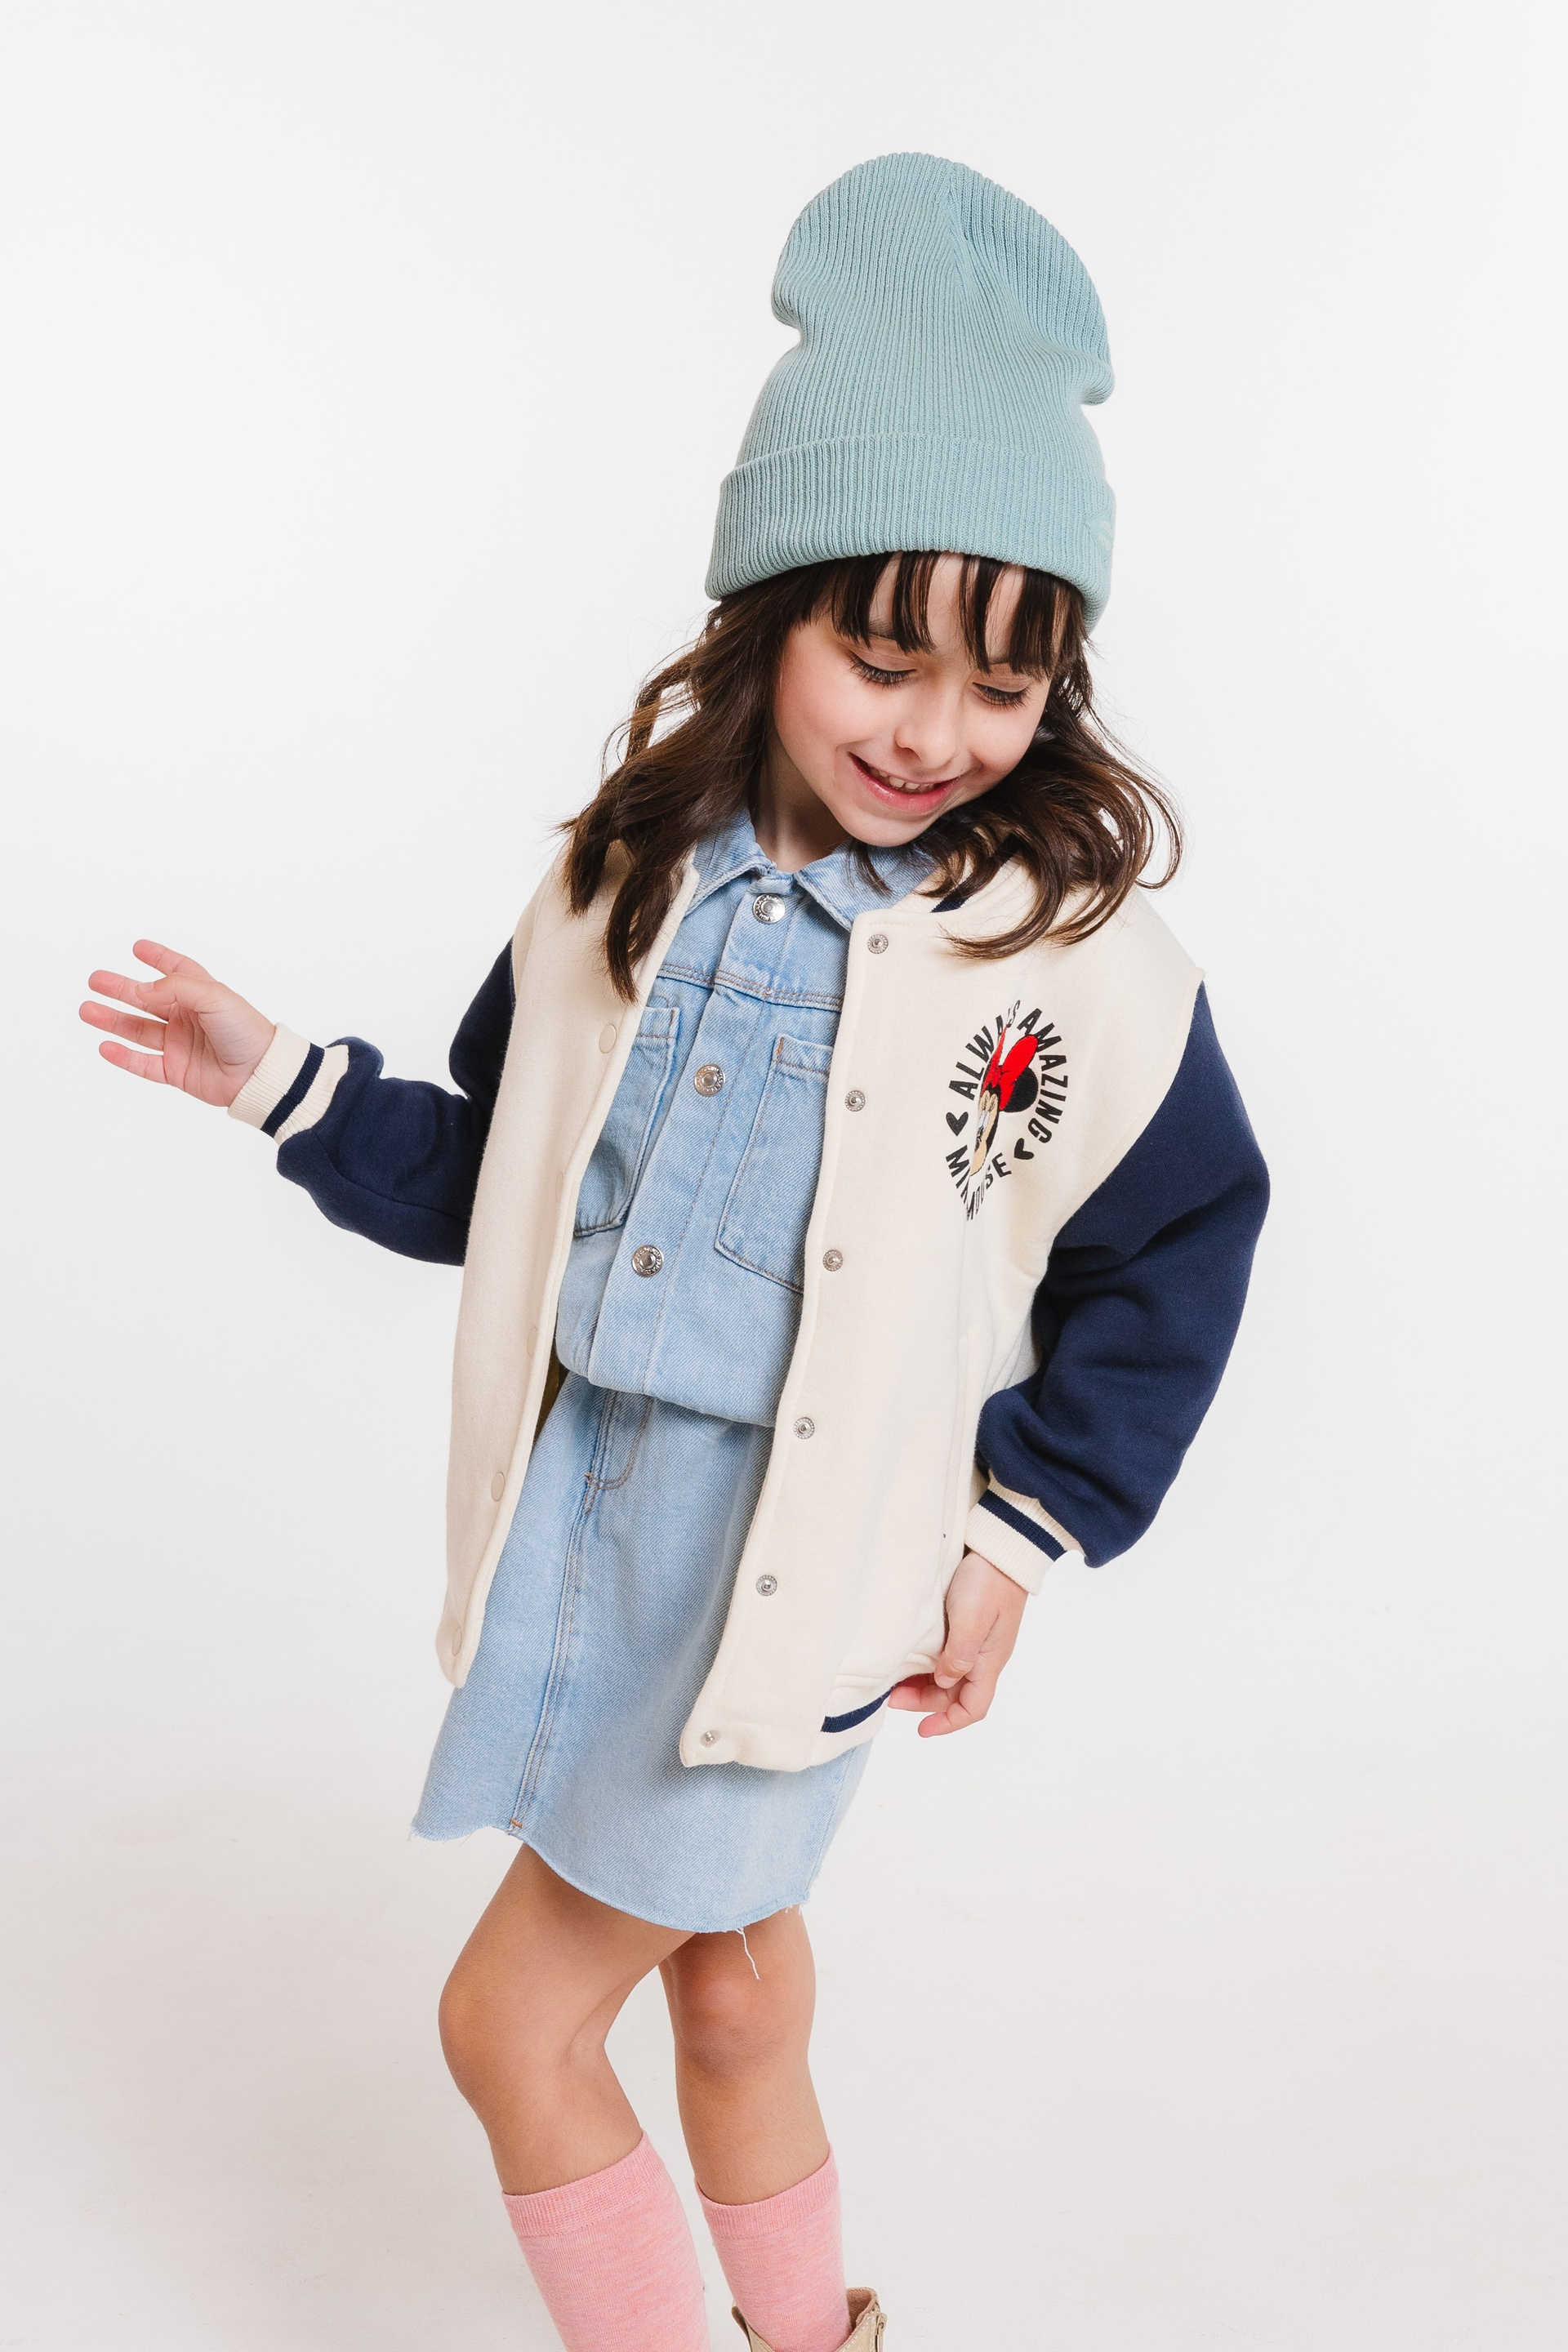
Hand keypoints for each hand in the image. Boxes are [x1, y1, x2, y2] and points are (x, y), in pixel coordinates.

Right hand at [80, 940, 275, 1106]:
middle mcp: (188, 1018)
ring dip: (113, 1021)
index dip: (158, 958)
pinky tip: (105, 1046)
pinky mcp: (176, 1071)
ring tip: (87, 1010)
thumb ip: (175, 988)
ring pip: (138, 1030)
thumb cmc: (246, 1030)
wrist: (259, 1073)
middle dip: (120, 990)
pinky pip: (144, 1063)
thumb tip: (141, 989)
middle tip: (95, 981)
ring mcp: (180, 1045)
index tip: (138, 947)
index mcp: (201, 995)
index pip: (177, 970)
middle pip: (146, 1000)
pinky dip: (123, 1056)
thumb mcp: (213, 996)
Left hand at [887, 1548, 1027, 1737]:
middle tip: (892, 1697)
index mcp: (990, 1660)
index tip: (921, 1729)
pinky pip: (945, 1656)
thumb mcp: (972, 1620)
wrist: (1000, 1547)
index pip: (973, 1707)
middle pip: (954, 1694)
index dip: (948, 1723)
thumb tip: (944, 1683)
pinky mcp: (965, 1625)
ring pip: (947, 1677)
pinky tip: (909, 1659)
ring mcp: (974, 1641)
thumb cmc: (989, 1581)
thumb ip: (959, 1655)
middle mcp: (983, 1656)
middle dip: (924, 1702)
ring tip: (894, 1682)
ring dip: (922, 1684)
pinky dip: (926, 1665)